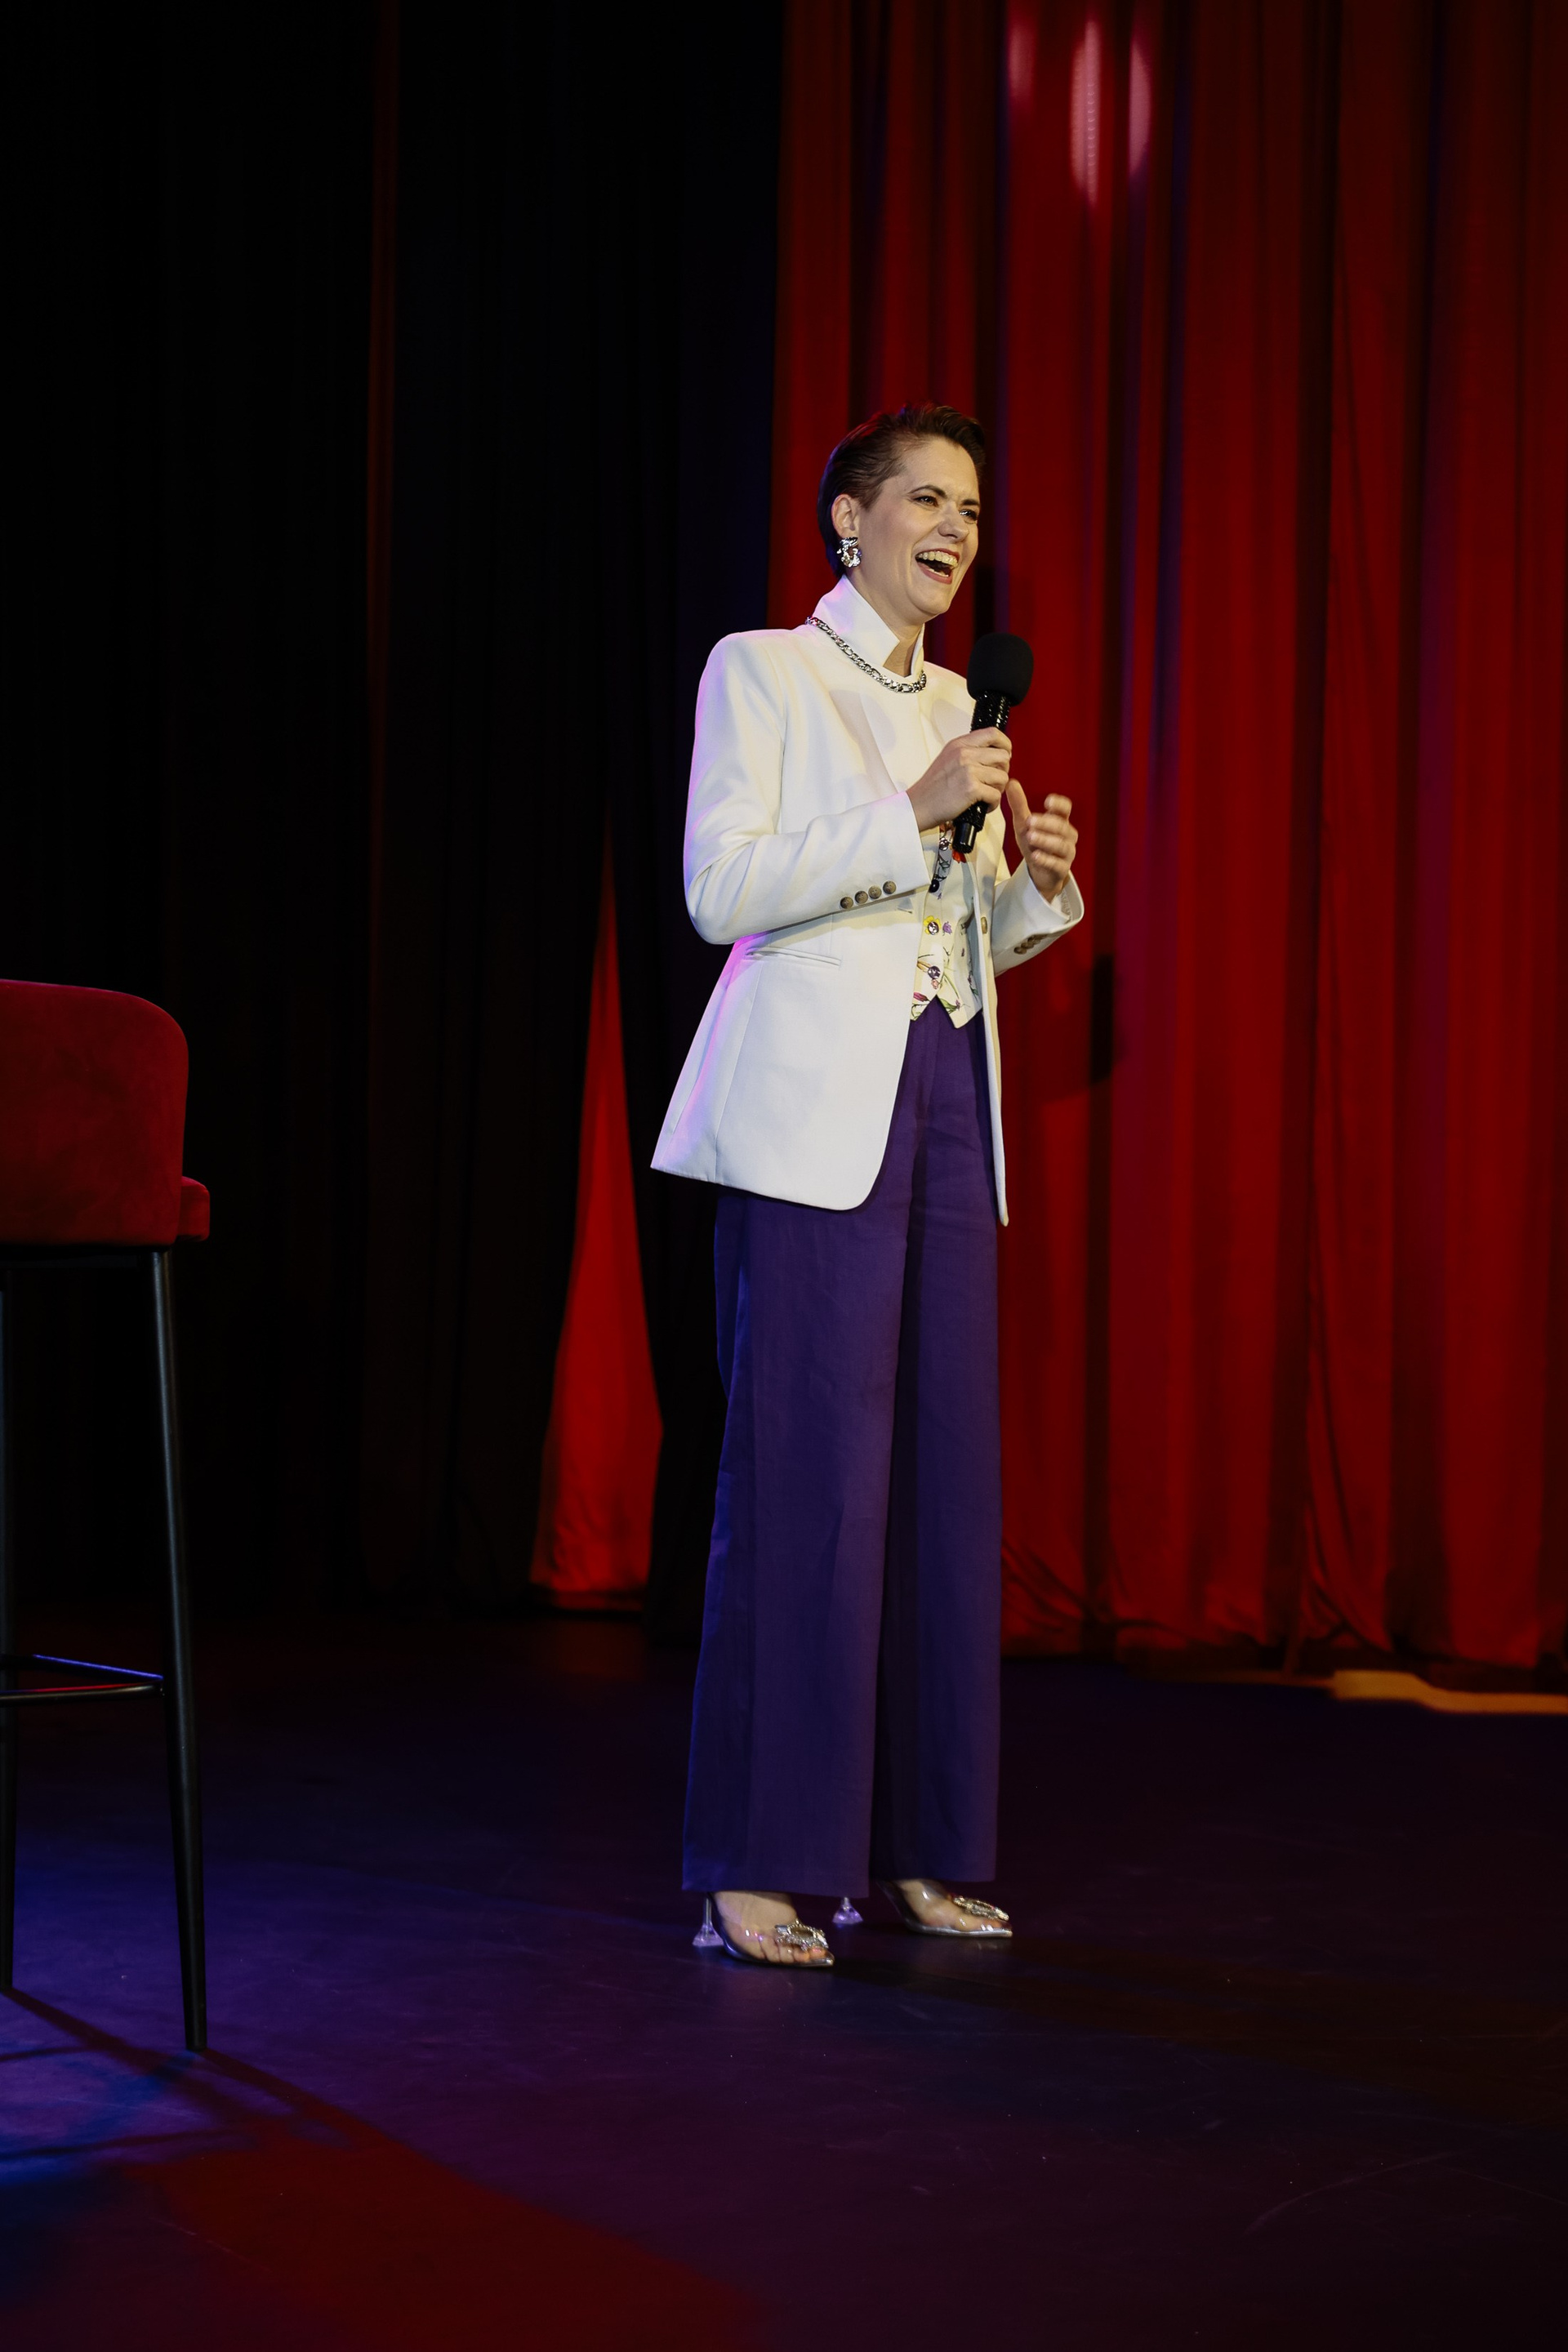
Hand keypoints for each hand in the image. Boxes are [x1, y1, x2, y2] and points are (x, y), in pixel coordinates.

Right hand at [906, 727, 1011, 832]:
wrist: (918, 806)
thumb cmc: (932, 788)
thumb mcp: (948, 758)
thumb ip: (968, 752)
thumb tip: (992, 753)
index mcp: (959, 744)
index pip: (993, 733)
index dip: (1005, 744)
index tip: (1005, 754)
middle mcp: (964, 754)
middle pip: (1003, 756)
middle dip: (1003, 771)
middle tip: (994, 781)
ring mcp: (968, 770)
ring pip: (1003, 777)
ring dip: (998, 789)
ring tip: (987, 795)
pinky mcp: (971, 788)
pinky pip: (996, 795)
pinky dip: (993, 804)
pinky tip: (984, 806)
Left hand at [1005, 781, 1076, 902]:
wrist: (1040, 872)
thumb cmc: (1035, 844)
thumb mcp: (1023, 824)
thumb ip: (1019, 805)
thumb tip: (1011, 783)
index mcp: (1060, 821)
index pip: (1065, 809)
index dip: (1059, 804)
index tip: (1047, 801)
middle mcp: (1066, 836)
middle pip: (1062, 826)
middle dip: (1046, 823)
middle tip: (1030, 821)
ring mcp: (1066, 853)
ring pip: (1061, 845)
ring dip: (1045, 840)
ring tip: (1031, 836)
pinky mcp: (1062, 869)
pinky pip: (1057, 864)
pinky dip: (1046, 859)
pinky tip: (1035, 856)